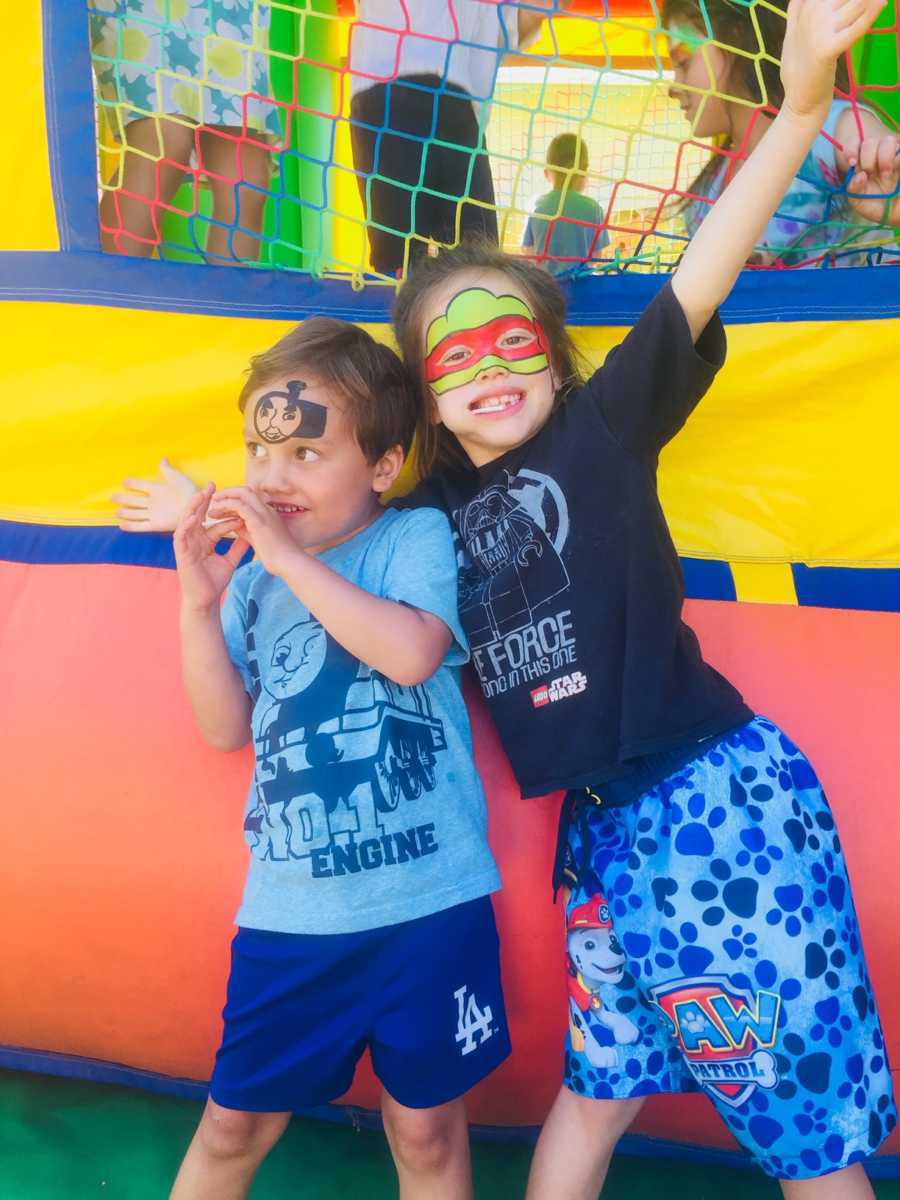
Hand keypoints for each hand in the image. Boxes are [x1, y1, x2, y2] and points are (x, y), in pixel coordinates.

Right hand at [113, 458, 198, 532]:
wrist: (197, 508)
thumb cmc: (190, 492)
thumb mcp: (177, 478)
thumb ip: (168, 470)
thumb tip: (163, 458)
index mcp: (159, 490)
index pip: (142, 486)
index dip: (133, 483)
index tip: (124, 481)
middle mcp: (154, 503)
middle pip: (135, 500)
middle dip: (124, 499)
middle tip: (112, 496)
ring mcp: (155, 514)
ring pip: (136, 513)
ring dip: (126, 513)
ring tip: (115, 512)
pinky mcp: (157, 524)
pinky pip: (141, 526)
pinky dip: (132, 526)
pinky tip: (121, 526)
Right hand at [174, 484, 247, 610]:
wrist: (206, 599)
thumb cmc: (214, 581)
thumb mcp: (231, 560)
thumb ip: (239, 546)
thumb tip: (252, 534)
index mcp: (204, 539)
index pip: (213, 520)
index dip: (223, 510)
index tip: (234, 499)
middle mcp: (194, 539)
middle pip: (198, 514)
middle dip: (204, 499)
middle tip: (213, 484)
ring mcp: (186, 545)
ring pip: (186, 520)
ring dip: (193, 507)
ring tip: (201, 494)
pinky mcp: (180, 553)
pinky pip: (181, 536)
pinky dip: (186, 525)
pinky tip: (193, 517)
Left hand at [208, 487, 301, 578]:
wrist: (290, 564)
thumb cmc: (278, 557)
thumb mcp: (259, 539)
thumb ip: (247, 529)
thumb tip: (234, 524)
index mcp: (269, 514)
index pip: (251, 498)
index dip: (235, 498)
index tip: (223, 505)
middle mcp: (268, 510)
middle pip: (246, 490)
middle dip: (229, 492)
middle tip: (215, 499)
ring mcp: (264, 514)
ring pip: (243, 493)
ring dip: (225, 496)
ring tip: (212, 505)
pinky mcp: (259, 521)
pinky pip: (239, 505)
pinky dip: (226, 505)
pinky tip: (216, 511)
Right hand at [781, 0, 885, 119]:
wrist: (800, 101)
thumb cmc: (799, 66)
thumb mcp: (792, 31)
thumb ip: (797, 7)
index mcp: (805, 4)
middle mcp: (812, 12)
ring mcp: (819, 31)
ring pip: (855, 1)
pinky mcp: (827, 50)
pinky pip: (856, 26)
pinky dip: (871, 13)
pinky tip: (882, 1)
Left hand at [846, 135, 899, 223]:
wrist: (898, 215)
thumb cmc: (879, 208)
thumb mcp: (860, 203)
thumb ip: (853, 190)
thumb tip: (859, 175)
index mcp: (863, 165)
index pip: (854, 146)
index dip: (851, 149)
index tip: (852, 162)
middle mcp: (877, 156)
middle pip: (869, 142)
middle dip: (867, 158)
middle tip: (870, 174)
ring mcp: (894, 155)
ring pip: (887, 140)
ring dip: (884, 156)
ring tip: (887, 174)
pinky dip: (897, 158)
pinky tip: (896, 168)